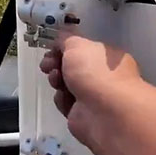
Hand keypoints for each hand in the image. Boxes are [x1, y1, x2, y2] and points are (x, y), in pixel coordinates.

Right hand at [39, 33, 141, 150]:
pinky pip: (67, 103)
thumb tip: (61, 41)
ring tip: (55, 79)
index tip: (52, 48)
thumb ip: (65, 39)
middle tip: (47, 65)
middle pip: (74, 67)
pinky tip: (63, 97)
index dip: (66, 48)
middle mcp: (104, 77)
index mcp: (108, 58)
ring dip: (57, 80)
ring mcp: (94, 98)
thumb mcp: (77, 44)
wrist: (104, 113)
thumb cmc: (95, 72)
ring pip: (67, 85)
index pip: (85, 50)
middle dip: (57, 63)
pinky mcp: (83, 115)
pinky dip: (62, 99)